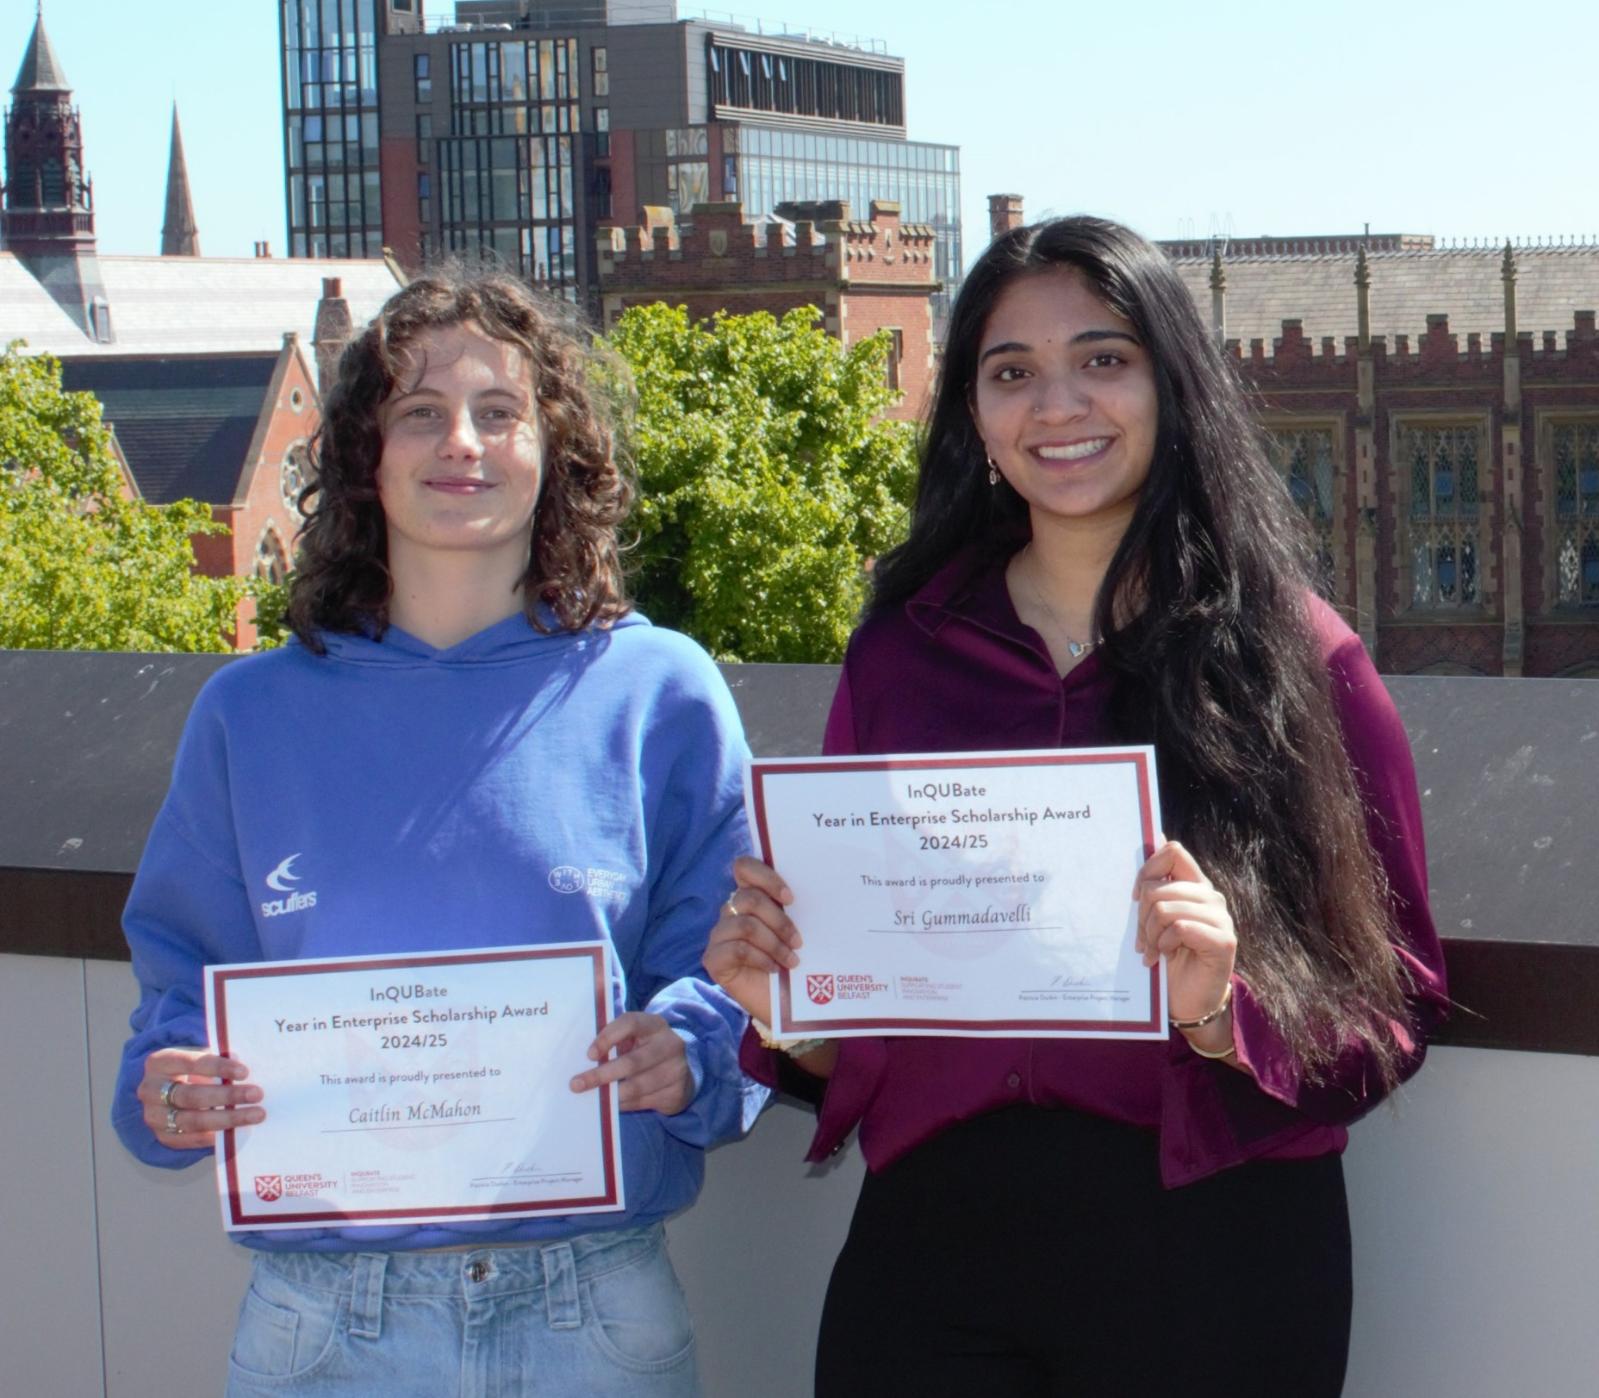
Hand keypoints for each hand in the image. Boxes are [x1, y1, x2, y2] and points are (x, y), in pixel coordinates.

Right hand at [138, 1047, 263, 1148]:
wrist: (167, 1090)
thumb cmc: (193, 1069)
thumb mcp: (201, 1058)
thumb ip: (220, 1061)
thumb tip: (249, 1068)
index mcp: (160, 1062)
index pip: (190, 1063)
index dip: (218, 1067)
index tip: (245, 1072)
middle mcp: (151, 1090)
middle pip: (191, 1095)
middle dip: (227, 1095)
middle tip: (257, 1094)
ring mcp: (154, 1116)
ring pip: (192, 1121)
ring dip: (227, 1119)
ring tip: (255, 1115)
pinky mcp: (162, 1136)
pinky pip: (190, 1139)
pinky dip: (215, 1136)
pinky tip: (236, 1131)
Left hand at [570, 1011, 693, 1114]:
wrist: (681, 1073)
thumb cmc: (645, 1051)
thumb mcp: (635, 1039)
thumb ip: (614, 1042)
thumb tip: (581, 1058)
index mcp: (655, 1024)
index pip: (631, 1023)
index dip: (608, 1037)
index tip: (589, 1055)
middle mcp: (671, 1044)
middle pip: (632, 1062)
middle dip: (601, 1075)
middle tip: (576, 1084)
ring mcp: (677, 1069)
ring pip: (636, 1086)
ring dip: (610, 1094)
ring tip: (594, 1097)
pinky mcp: (677, 1092)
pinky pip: (643, 1102)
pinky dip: (624, 1104)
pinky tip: (613, 1104)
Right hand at [703, 855, 800, 1024]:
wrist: (786, 1004)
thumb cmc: (794, 962)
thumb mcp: (799, 931)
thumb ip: (797, 910)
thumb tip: (822, 888)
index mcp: (750, 897)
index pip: (744, 867)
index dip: (765, 877)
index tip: (790, 899)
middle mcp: (731, 912)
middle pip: (748, 898)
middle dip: (779, 920)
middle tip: (798, 941)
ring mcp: (720, 935)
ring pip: (745, 925)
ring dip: (774, 943)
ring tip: (792, 961)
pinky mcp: (713, 959)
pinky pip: (735, 949)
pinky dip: (760, 958)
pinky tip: (774, 969)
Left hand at [1133, 839, 1236, 1046]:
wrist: (1187, 1000)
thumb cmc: (1168, 957)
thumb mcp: (1155, 919)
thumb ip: (1155, 886)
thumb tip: (1152, 839)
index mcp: (1195, 885)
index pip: (1173, 852)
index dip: (1147, 869)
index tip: (1135, 897)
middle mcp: (1211, 897)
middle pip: (1159, 886)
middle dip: (1141, 916)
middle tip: (1142, 939)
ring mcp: (1220, 918)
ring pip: (1165, 908)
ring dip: (1151, 934)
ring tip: (1152, 950)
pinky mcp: (1223, 940)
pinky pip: (1180, 927)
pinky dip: (1164, 944)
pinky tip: (1165, 956)